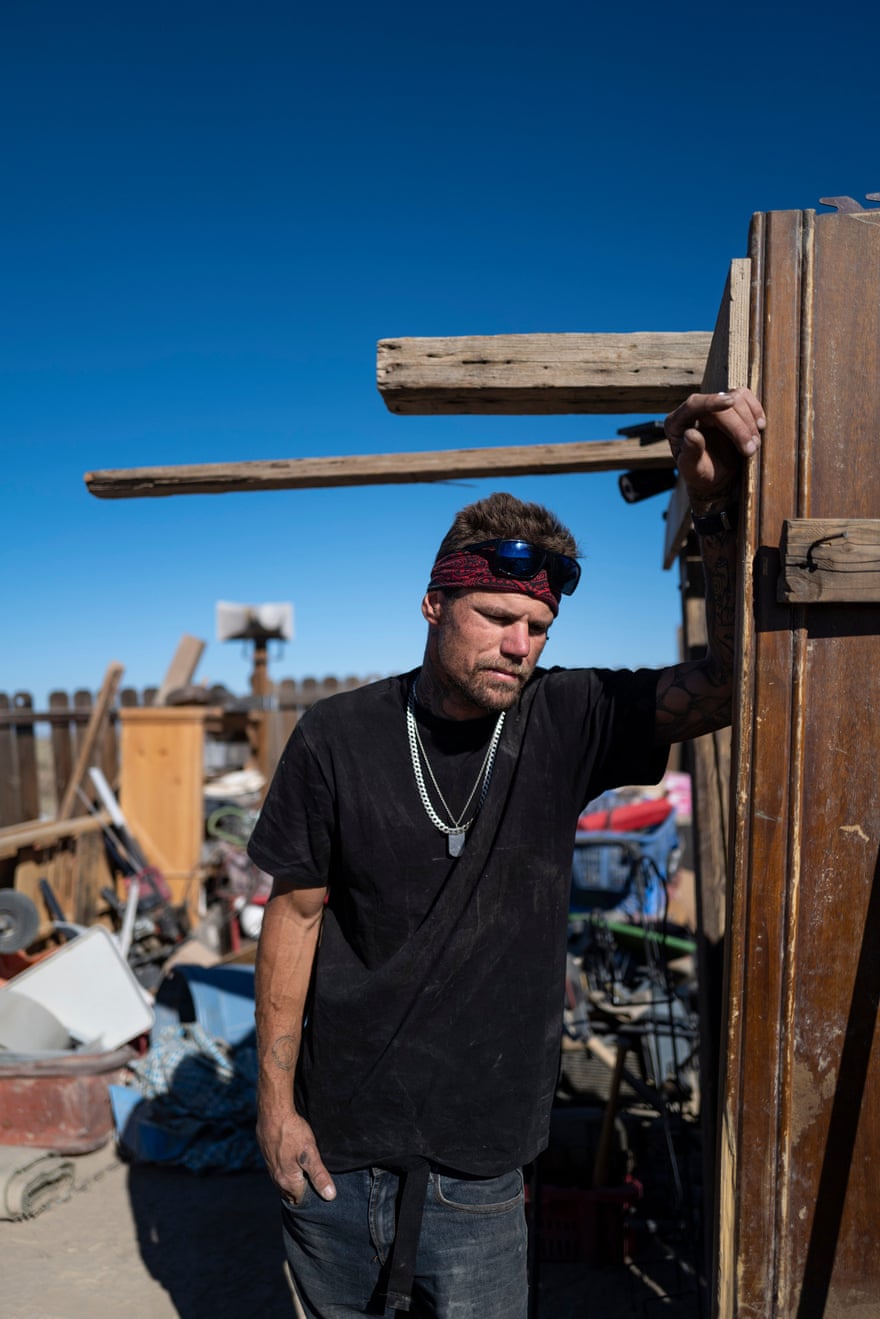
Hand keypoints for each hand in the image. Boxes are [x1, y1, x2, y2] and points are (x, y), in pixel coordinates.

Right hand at [257, 1105, 336, 1204]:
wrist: (272, 1113)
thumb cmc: (292, 1132)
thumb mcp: (310, 1154)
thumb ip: (319, 1176)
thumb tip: (330, 1196)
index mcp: (287, 1181)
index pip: (301, 1199)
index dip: (312, 1196)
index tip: (321, 1190)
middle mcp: (276, 1178)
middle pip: (290, 1192)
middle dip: (302, 1190)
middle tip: (315, 1182)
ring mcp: (270, 1167)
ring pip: (283, 1181)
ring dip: (293, 1180)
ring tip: (305, 1173)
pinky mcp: (267, 1156)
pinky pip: (278, 1170)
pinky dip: (286, 1170)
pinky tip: (293, 1160)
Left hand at [664, 387, 764, 503]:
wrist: (715, 477)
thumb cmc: (700, 475)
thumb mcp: (693, 470)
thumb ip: (690, 454)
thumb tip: (691, 434)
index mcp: (676, 423)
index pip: (693, 404)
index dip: (710, 401)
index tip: (729, 403)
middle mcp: (694, 410)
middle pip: (721, 404)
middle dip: (738, 426)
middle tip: (750, 450)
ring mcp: (713, 406)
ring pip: (736, 398)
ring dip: (749, 421)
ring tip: (754, 446)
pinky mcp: (730, 407)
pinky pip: (745, 398)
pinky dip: (755, 410)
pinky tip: (760, 426)